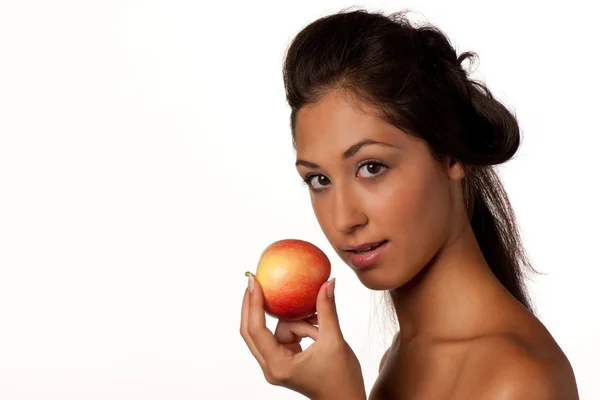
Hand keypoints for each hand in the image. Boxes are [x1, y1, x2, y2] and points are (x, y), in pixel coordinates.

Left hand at [240, 274, 366, 399]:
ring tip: (319, 324)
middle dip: (254, 306)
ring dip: (297, 323)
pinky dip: (299, 329)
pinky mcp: (284, 361)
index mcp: (278, 365)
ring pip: (277, 332)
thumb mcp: (334, 341)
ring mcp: (277, 365)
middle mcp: (272, 367)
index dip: (253, 304)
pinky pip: (285, 336)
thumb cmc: (341, 378)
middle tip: (255, 280)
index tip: (253, 282)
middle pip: (253, 331)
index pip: (256, 330)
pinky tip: (317, 326)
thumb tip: (328, 282)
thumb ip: (326, 311)